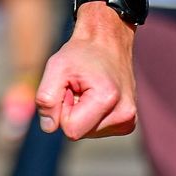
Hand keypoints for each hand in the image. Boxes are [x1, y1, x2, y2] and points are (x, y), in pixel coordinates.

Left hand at [35, 14, 136, 139]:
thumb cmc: (81, 53)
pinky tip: (96, 97)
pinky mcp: (127, 123)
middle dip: (72, 112)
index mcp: (108, 100)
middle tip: (79, 87)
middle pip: (79, 133)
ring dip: (81, 113)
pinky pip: (96, 130)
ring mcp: (128, 121)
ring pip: (87, 132)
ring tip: (88, 90)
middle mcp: (124, 115)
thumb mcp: (56, 67)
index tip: (70, 88)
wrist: (108, 42)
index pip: (71, 130)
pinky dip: (91, 116)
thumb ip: (46, 98)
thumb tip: (49, 127)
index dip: (62, 109)